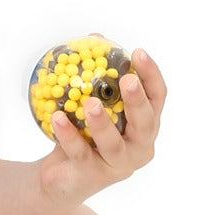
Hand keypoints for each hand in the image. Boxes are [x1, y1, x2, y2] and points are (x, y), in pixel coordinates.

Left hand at [41, 48, 165, 200]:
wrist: (62, 177)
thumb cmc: (84, 134)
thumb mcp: (90, 103)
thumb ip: (96, 74)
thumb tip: (95, 37)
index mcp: (145, 125)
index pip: (157, 98)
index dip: (151, 75)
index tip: (138, 52)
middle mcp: (140, 147)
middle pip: (145, 123)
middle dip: (137, 101)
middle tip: (126, 80)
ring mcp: (119, 165)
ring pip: (114, 144)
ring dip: (102, 123)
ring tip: (90, 103)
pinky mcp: (94, 176)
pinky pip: (81, 153)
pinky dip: (69, 135)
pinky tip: (57, 118)